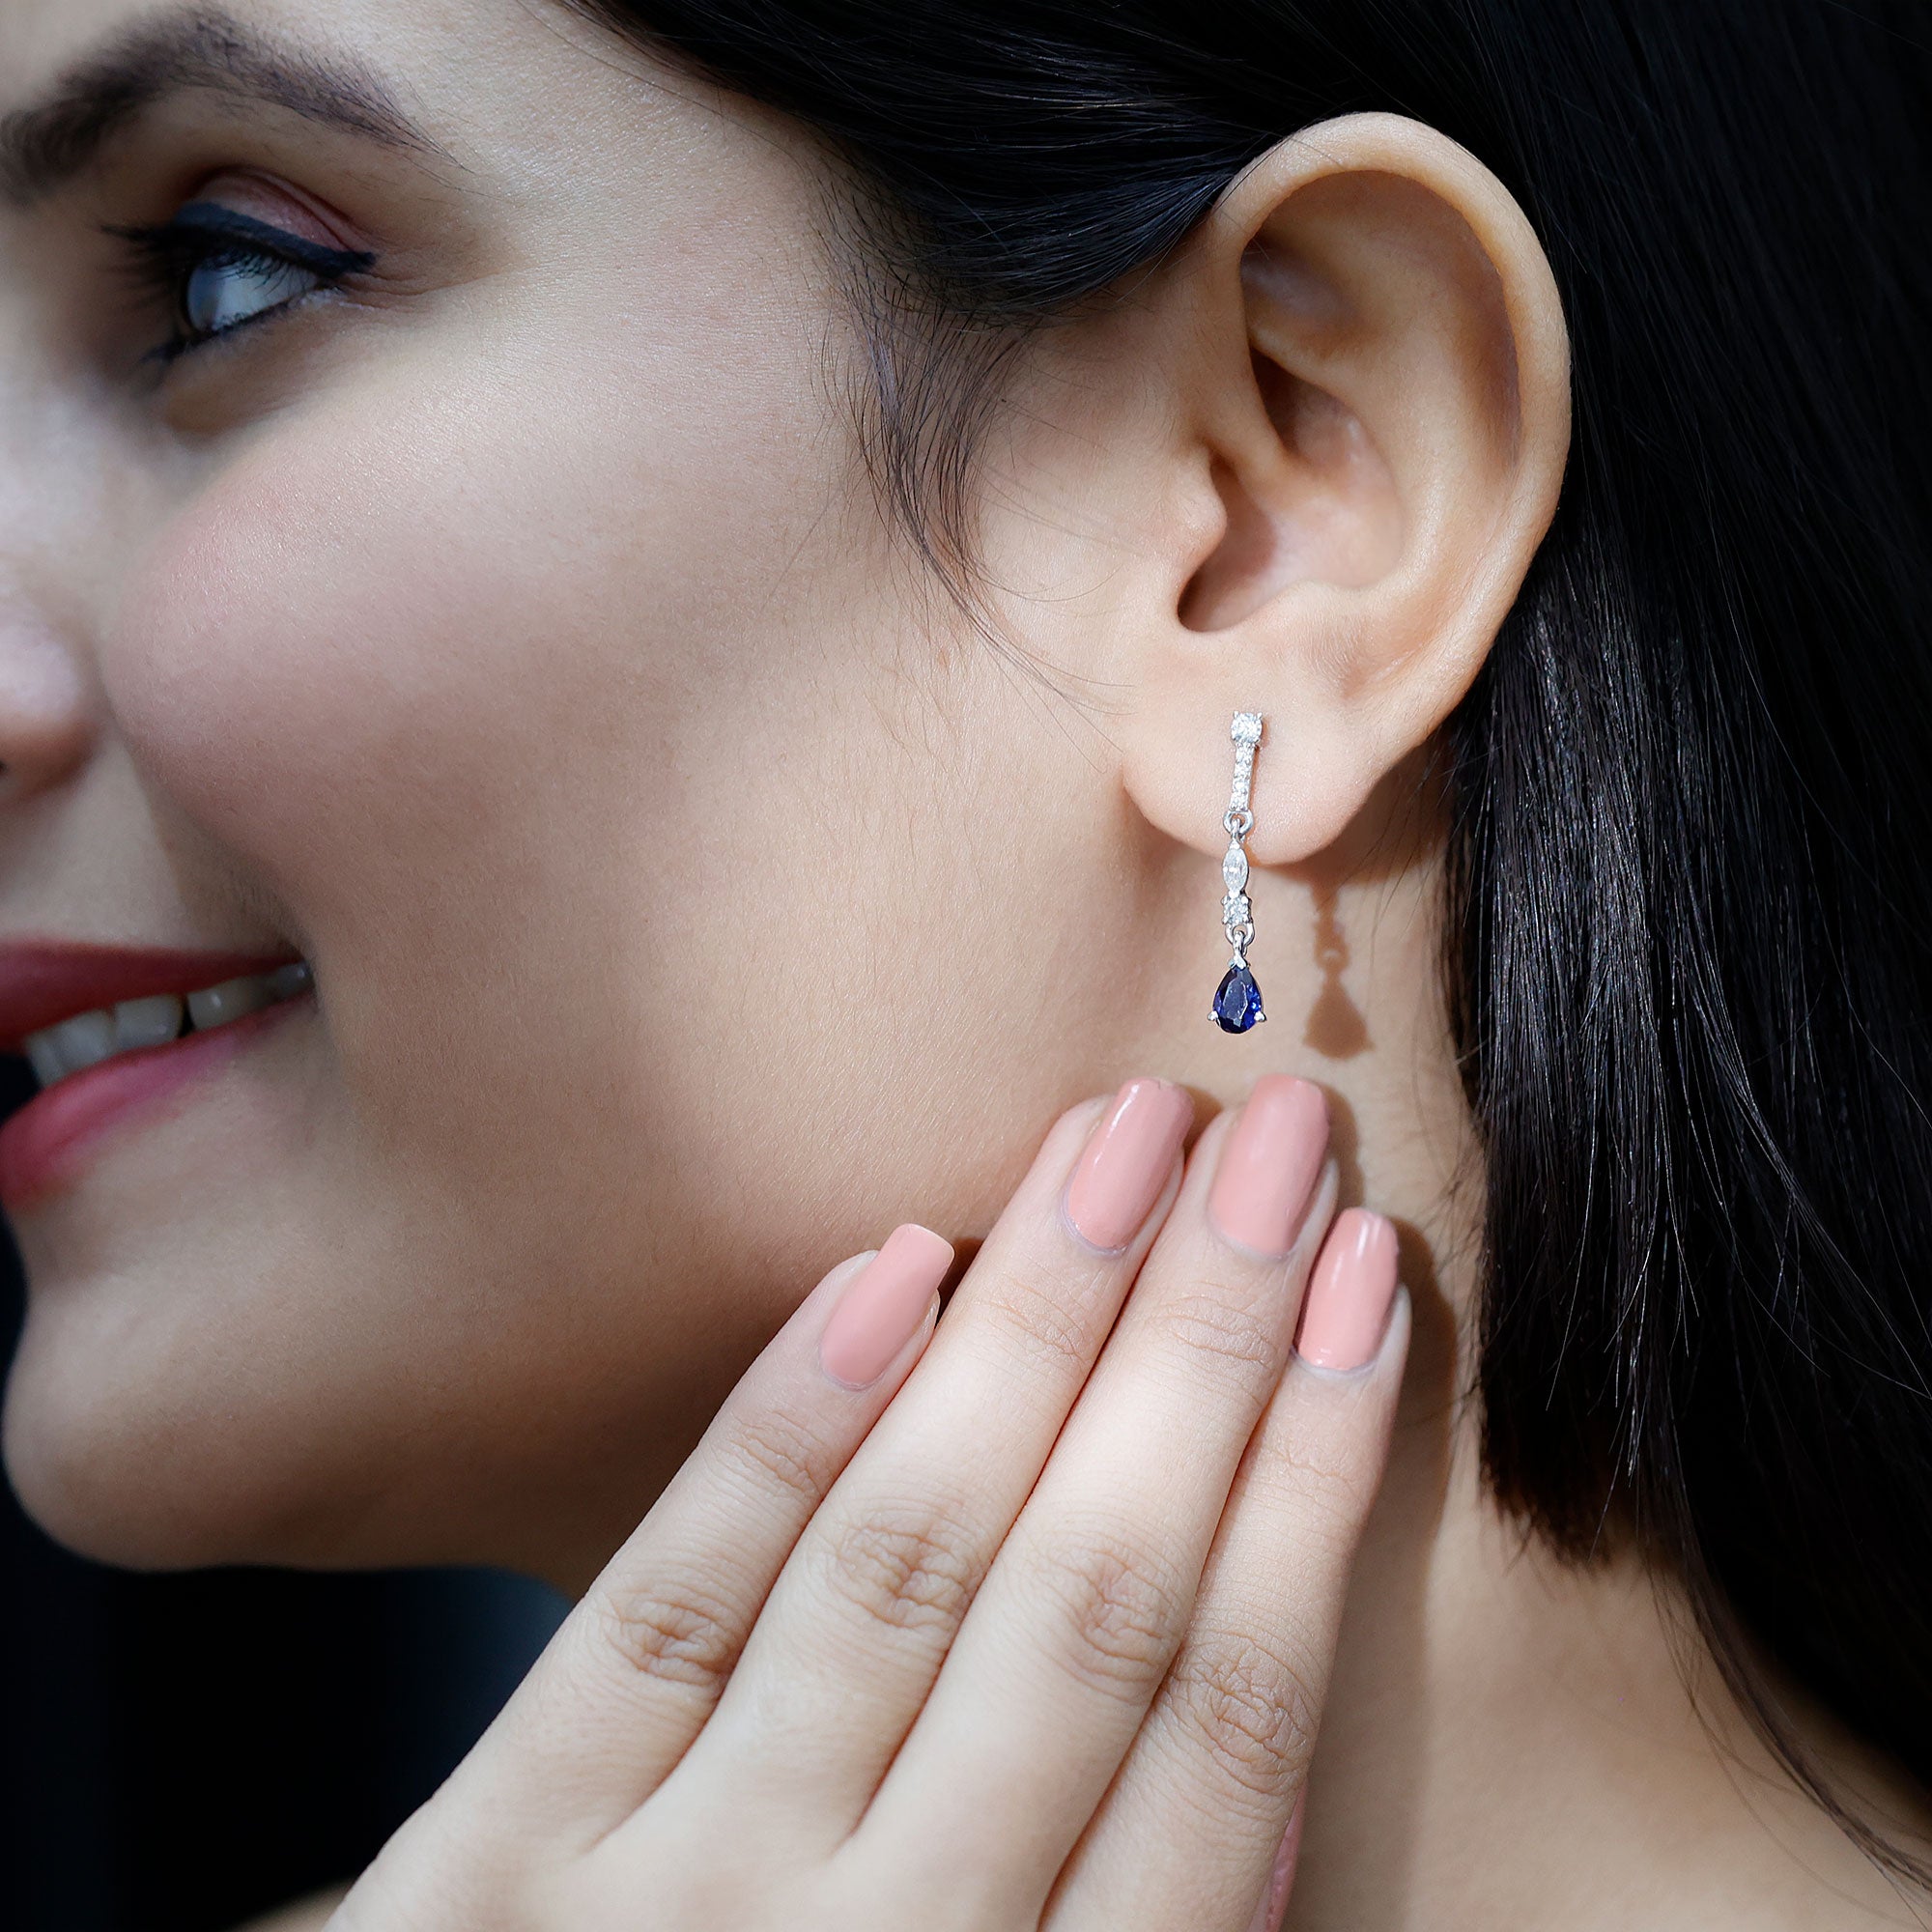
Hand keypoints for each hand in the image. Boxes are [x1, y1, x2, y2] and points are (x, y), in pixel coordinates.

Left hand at [333, 1075, 1407, 1931]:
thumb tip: (1260, 1716)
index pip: (1225, 1730)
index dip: (1313, 1489)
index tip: (1373, 1285)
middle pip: (1088, 1606)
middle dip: (1204, 1345)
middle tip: (1278, 1140)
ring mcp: (666, 1916)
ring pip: (901, 1568)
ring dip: (1032, 1330)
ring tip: (1122, 1141)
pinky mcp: (485, 1870)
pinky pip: (662, 1610)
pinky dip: (786, 1431)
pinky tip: (893, 1263)